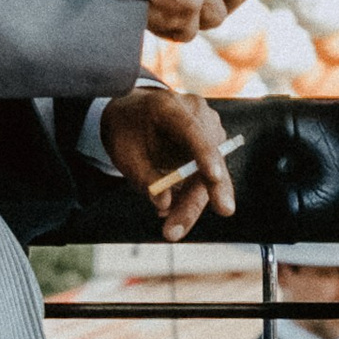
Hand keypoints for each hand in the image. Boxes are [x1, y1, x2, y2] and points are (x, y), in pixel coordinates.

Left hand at [99, 85, 236, 238]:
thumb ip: (143, 177)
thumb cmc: (126, 132)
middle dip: (199, 199)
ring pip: (212, 175)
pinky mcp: (214, 145)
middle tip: (178, 230)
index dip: (204, 154)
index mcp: (169, 107)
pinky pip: (208, 178)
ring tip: (170, 227)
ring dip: (192, 204)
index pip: (191, 130)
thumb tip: (165, 204)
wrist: (132, 117)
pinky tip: (171, 206)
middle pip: (209, 159)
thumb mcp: (124, 154)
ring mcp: (209, 128)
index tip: (213, 177)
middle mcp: (197, 113)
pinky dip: (192, 197)